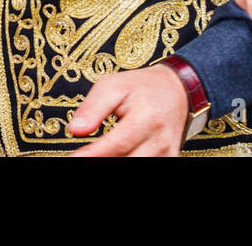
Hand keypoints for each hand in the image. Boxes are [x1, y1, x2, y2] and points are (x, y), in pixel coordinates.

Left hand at [68, 65, 187, 155]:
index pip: (116, 144)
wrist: (176, 89)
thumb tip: (75, 129)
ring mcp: (167, 152)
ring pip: (135, 165)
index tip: (75, 157)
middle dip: (102, 160)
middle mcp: (160, 139)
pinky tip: (114, 155)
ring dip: (114, 161)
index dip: (92, 154)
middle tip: (81, 155)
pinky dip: (127, 161)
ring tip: (96, 152)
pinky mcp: (169, 159)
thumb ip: (92, 108)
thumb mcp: (112, 85)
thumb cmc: (142, 86)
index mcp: (146, 117)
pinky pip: (145, 166)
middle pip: (127, 161)